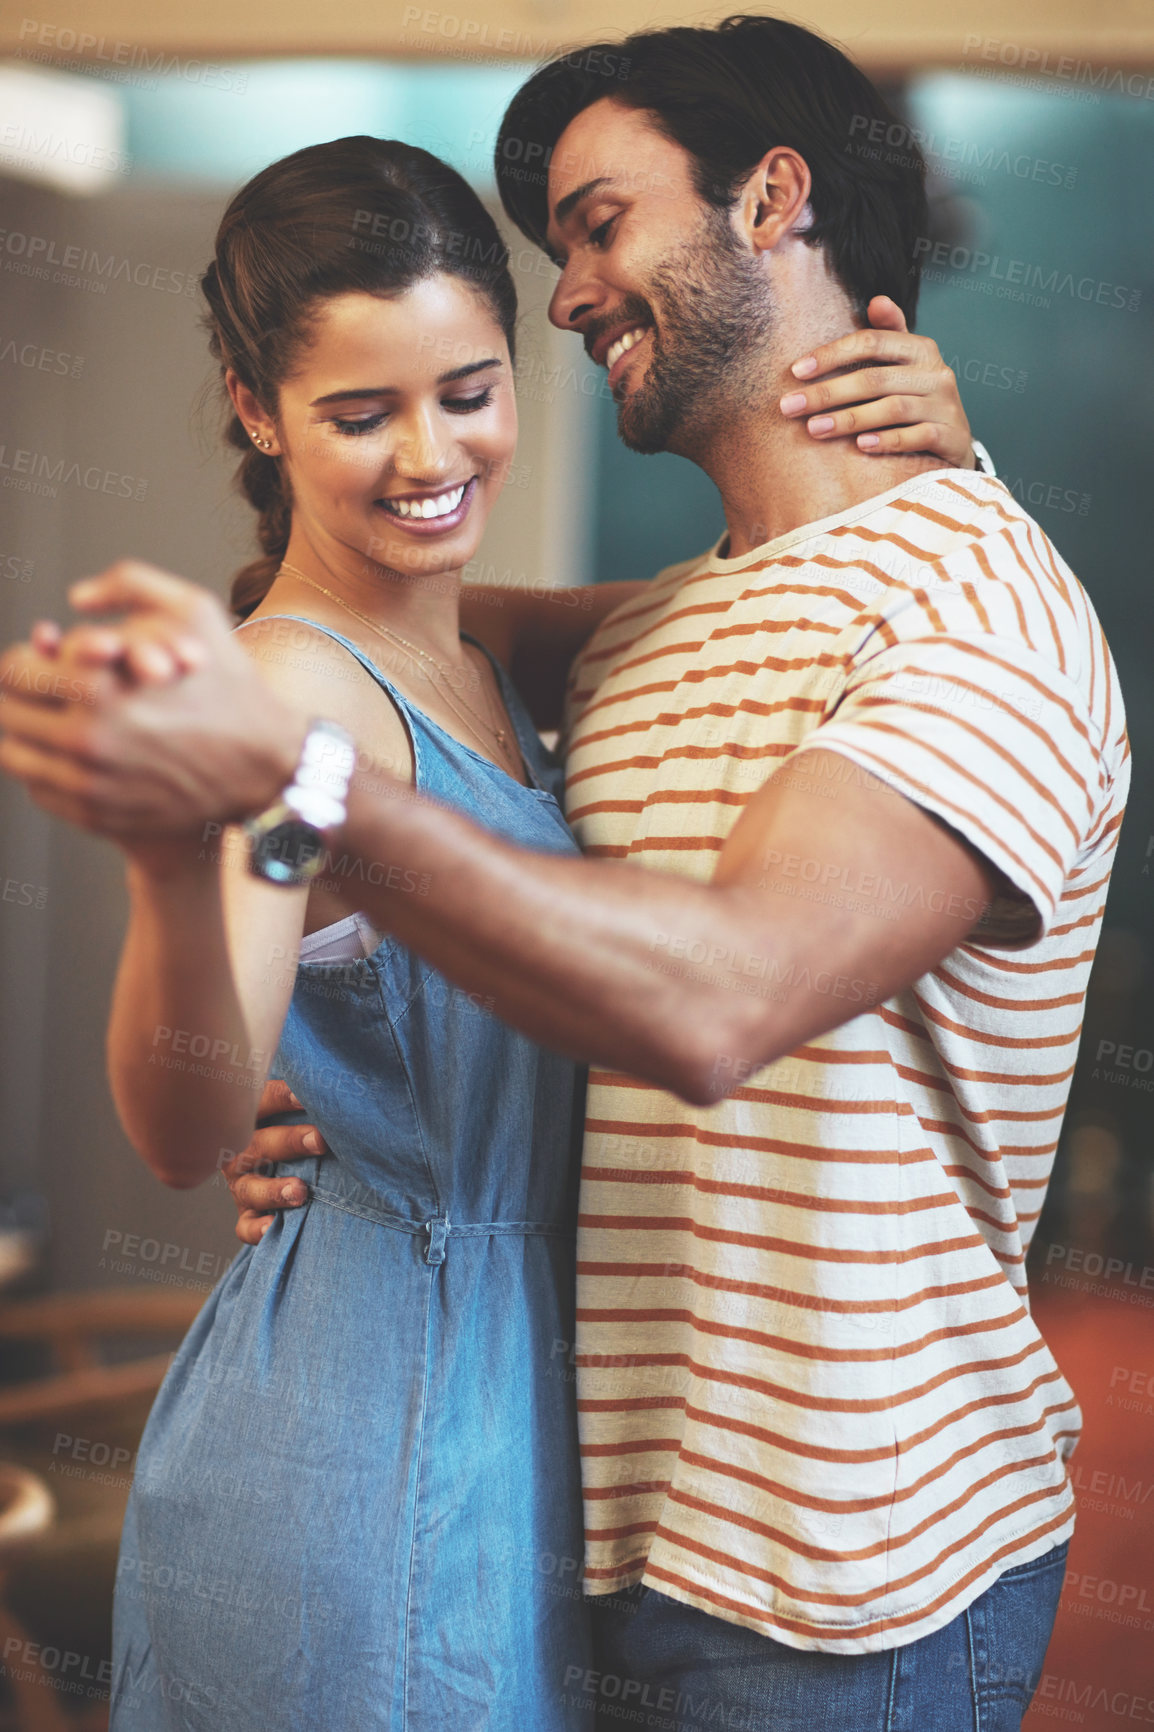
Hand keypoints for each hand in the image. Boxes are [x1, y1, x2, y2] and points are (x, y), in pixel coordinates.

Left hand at [0, 561, 304, 843]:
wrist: (265, 765)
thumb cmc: (231, 687)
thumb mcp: (195, 610)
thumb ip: (129, 583)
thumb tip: (75, 598)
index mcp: (97, 685)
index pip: (14, 671)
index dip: (23, 659)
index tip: (39, 659)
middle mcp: (87, 741)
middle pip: (7, 715)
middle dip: (18, 696)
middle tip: (39, 691)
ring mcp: (90, 786)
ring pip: (14, 757)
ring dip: (21, 735)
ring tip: (47, 721)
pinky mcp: (98, 817)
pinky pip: (39, 792)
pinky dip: (43, 770)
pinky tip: (70, 755)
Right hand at [223, 1079, 328, 1244]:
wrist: (281, 1169)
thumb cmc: (296, 1131)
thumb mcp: (297, 1112)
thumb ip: (313, 1099)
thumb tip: (348, 1082)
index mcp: (251, 1119)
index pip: (261, 1102)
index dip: (282, 1097)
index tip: (307, 1095)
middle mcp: (242, 1152)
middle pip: (259, 1144)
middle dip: (290, 1142)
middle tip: (320, 1140)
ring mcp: (242, 1186)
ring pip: (251, 1188)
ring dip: (274, 1190)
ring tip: (301, 1191)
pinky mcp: (247, 1216)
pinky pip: (246, 1227)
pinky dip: (258, 1229)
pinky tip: (274, 1227)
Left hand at [781, 295, 974, 466]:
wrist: (954, 441)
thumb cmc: (916, 397)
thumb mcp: (905, 364)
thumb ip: (888, 334)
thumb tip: (875, 300)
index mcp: (920, 348)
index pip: (871, 342)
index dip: (831, 355)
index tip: (795, 371)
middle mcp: (936, 373)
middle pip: (874, 379)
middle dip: (827, 393)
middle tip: (789, 406)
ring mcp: (945, 405)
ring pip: (892, 408)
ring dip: (849, 419)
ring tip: (814, 429)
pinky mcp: (951, 436)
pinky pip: (917, 437)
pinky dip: (888, 441)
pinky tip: (860, 447)